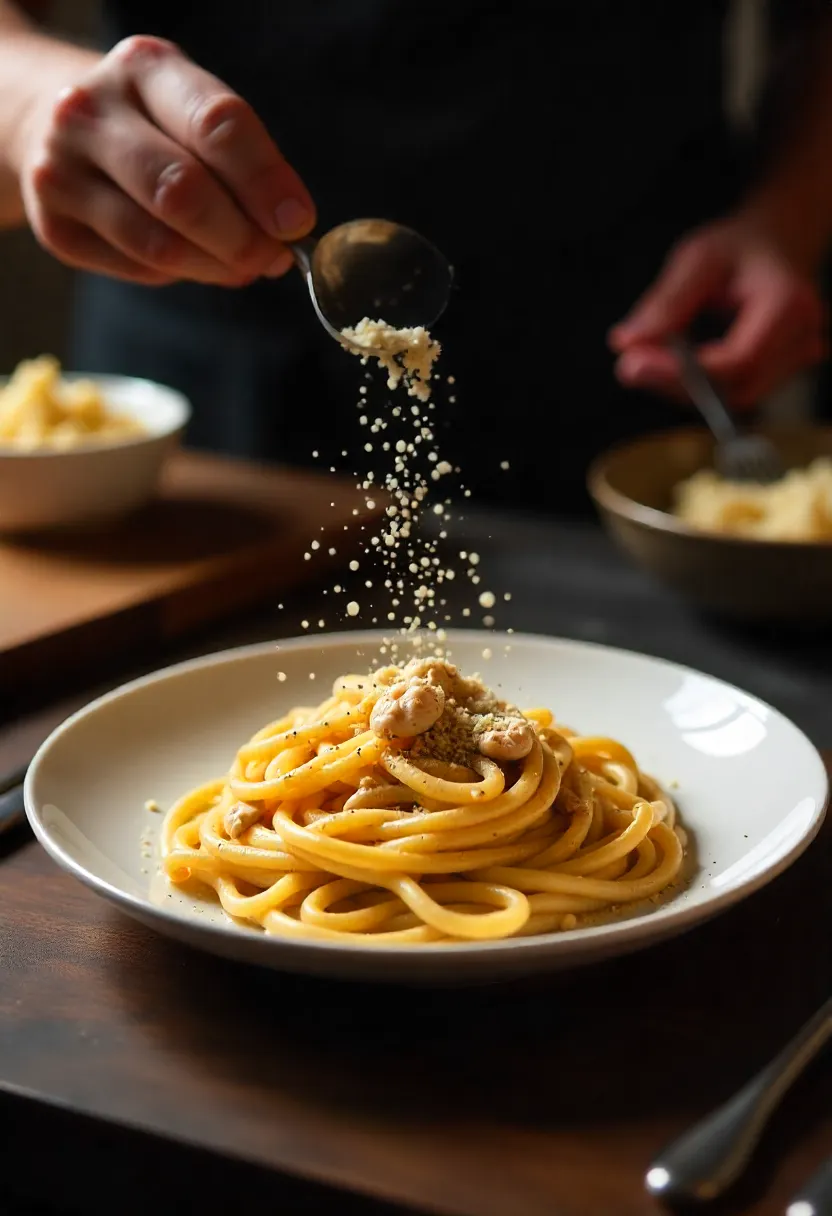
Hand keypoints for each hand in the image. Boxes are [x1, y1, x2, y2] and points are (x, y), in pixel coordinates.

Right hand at [15, 35, 314, 285]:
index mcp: (143, 68)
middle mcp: (90, 112)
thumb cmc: (154, 126)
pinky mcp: (55, 227)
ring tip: (243, 267)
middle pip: (181, 190)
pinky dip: (177, 274)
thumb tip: (287, 231)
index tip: (297, 221)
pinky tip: (191, 260)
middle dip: (241, 236)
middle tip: (272, 258)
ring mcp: (61, 171)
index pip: (216, 124)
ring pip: (157, 242)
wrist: (58, 128)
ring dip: (215, 266)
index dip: (265, 180)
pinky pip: (136, 268)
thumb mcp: (194, 113)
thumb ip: (242, 162)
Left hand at [608, 213, 826, 406]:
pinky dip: (698, 385)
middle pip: (737, 389)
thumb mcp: (698, 257)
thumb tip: (626, 343)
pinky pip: (736, 393)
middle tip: (629, 363)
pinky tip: (672, 362)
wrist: (779, 242)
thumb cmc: (739, 246)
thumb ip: (665, 301)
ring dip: (684, 387)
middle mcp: (803, 338)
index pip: (737, 361)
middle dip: (677, 384)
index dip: (681, 372)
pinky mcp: (784, 373)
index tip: (632, 363)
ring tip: (647, 356)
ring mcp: (800, 359)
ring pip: (734, 398)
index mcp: (789, 304)